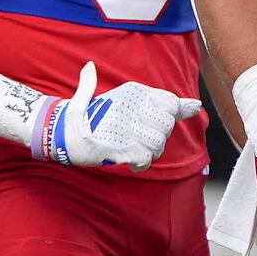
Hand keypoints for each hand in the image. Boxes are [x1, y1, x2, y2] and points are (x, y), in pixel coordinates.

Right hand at [34, 61, 202, 168]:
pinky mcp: (117, 147)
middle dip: (159, 135)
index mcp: (133, 92)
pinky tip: (130, 160)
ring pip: (158, 144)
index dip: (173, 114)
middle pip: (167, 126)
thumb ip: (160, 101)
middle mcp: (130, 107)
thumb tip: (196, 104)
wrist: (60, 132)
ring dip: (149, 151)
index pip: (171, 103)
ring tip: (134, 148)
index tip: (162, 120)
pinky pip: (145, 159)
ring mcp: (123, 127)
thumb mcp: (122, 98)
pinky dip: (140, 163)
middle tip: (142, 137)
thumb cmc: (93, 115)